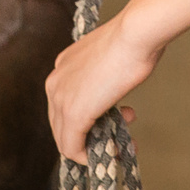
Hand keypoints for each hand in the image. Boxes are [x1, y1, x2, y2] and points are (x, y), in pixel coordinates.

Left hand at [44, 16, 157, 165]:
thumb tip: (108, 95)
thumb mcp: (109, 59)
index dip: (89, 119)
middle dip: (91, 134)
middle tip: (121, 132)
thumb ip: (101, 78)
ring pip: (65, 139)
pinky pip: (72, 147)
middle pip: (61, 125)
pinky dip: (89, 156)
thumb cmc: (132, 40)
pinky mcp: (73, 114)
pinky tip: (113, 151)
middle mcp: (55, 82)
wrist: (135, 33)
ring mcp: (61, 98)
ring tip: (124, 140)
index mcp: (62, 66)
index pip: (64, 105)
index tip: (116, 118)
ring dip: (94, 146)